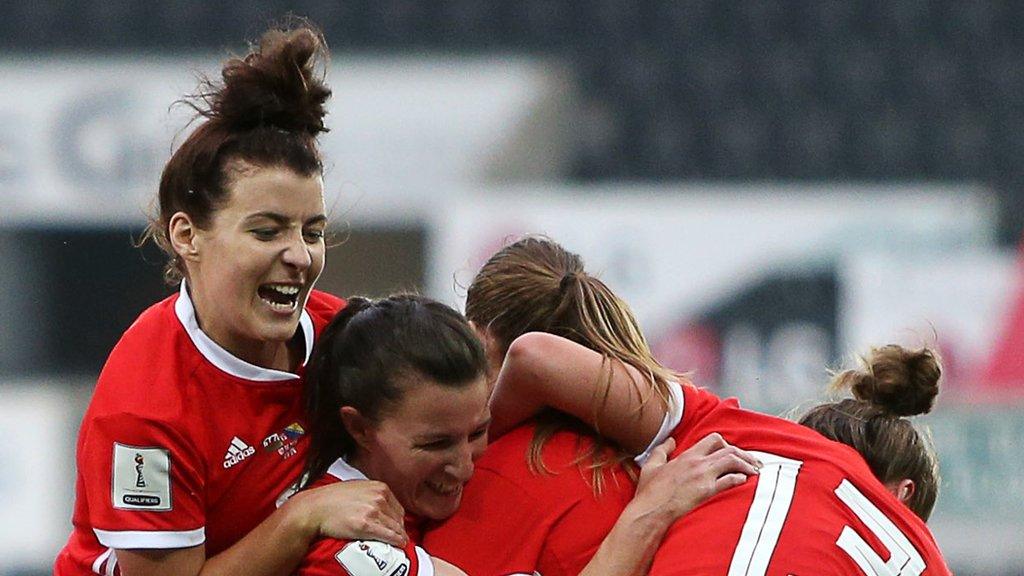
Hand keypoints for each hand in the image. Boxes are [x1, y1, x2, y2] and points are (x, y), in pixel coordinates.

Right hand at [289, 480, 407, 546]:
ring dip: (399, 536)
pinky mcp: (366, 525)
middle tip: (397, 536)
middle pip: (398, 518)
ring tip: (399, 542)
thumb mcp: (357, 488)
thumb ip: (372, 494)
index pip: (397, 507)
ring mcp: (373, 511)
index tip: (396, 526)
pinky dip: (396, 541)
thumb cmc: (331, 498)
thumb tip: (381, 505)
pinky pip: (389, 535)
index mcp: (378, 487)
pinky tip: (399, 544)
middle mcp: (378, 497)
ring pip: (395, 527)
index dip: (397, 519)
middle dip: (398, 528)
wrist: (315, 508)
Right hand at [631, 434, 760, 529]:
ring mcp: (703, 477)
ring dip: (746, 465)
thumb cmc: (649, 492)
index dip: (726, 443)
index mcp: (687, 456)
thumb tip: (670, 441)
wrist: (650, 510)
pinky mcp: (706, 491)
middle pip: (728, 449)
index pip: (713, 439)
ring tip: (754, 471)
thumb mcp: (651, 465)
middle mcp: (697, 463)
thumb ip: (662, 450)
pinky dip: (739, 478)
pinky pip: (729, 481)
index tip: (732, 451)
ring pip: (732, 462)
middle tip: (752, 461)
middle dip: (744, 454)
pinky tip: (744, 480)